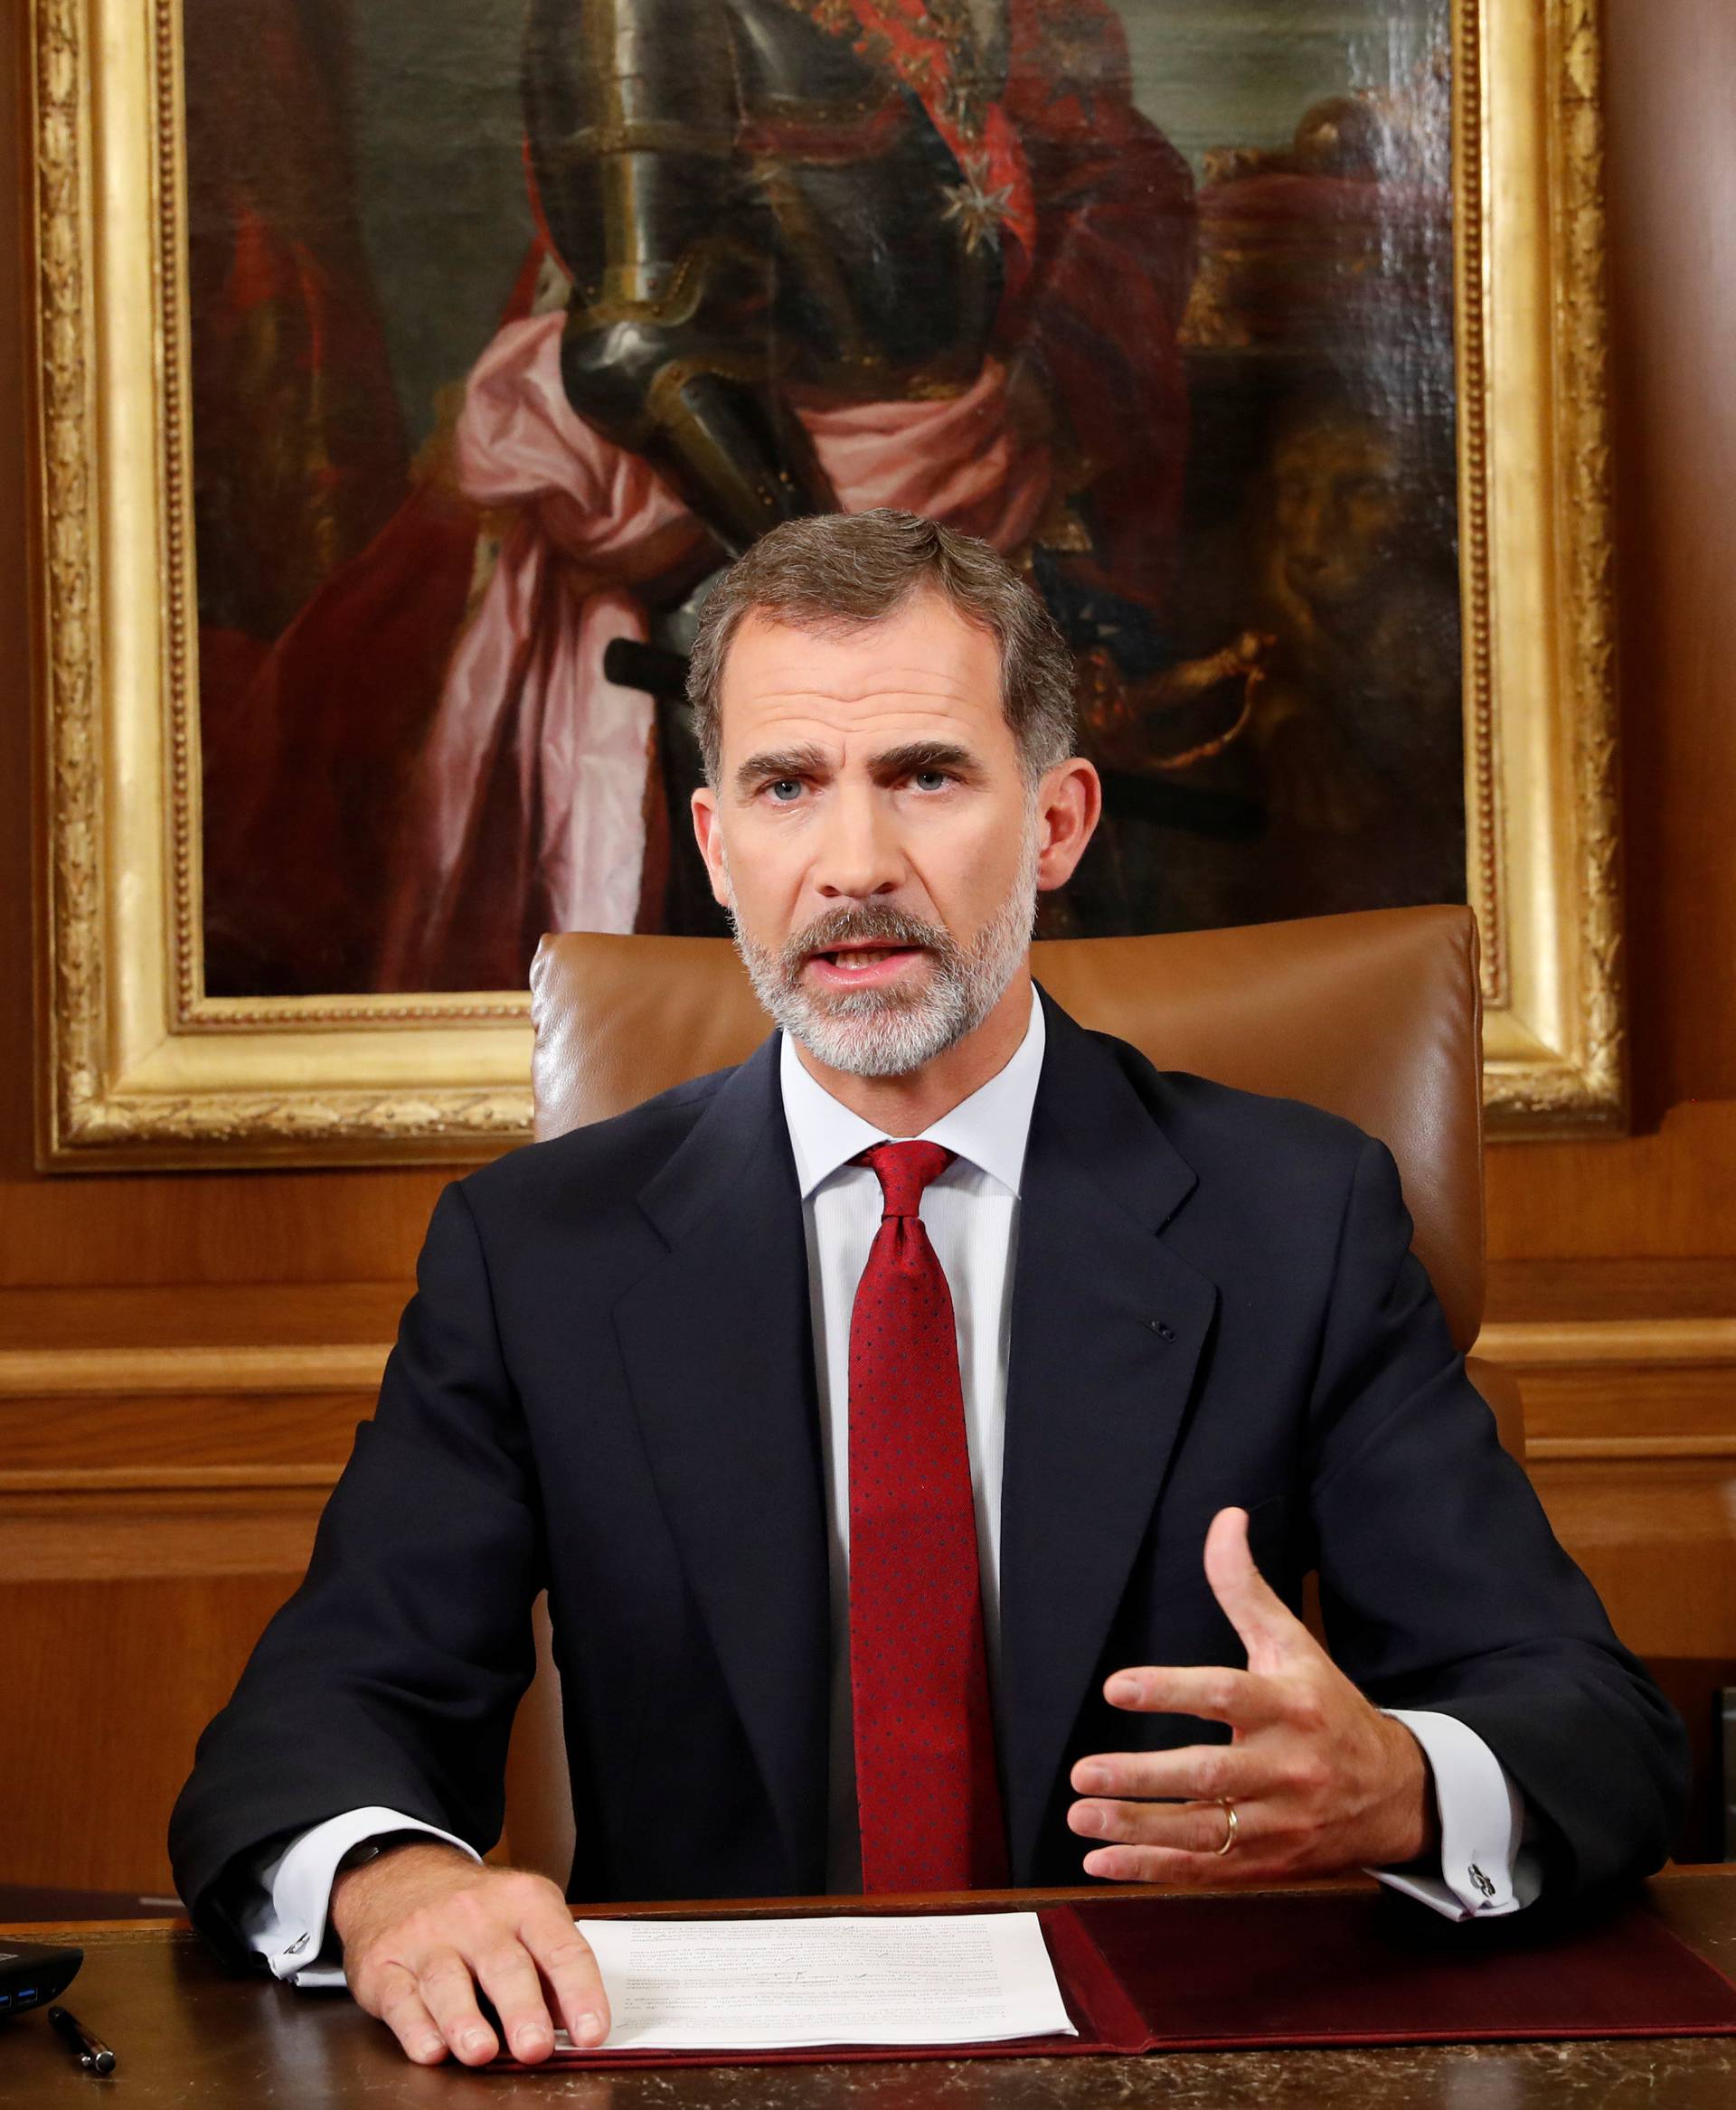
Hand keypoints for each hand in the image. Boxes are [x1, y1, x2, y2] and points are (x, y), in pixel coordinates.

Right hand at [331, 1841, 609, 2065]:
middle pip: (505, 1965)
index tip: (592, 2033)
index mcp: (525, 1903)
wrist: (401, 1875)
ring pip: (447, 1981)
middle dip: (522, 2009)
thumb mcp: (523, 1917)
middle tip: (536, 2048)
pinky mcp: (384, 1963)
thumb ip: (547, 1967)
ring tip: (481, 2052)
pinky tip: (431, 2049)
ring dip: (465, 2020)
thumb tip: (575, 2026)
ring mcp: (427, 1938)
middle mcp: (476, 1916)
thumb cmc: (476, 1912)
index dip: (580, 1992)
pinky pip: (400, 1997)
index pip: (561, 1948)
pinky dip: (416, 2027)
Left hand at [1067, 1507, 1433, 1883]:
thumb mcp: (1293, 1643)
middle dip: (1143, 1777)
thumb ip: (1246, 1588)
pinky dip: (1153, 1871)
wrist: (1396, 1794)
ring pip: (1204, 1832)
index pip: (1226, 1696)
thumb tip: (1225, 1518)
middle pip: (1210, 1775)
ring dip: (1137, 1829)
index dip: (1171, 1691)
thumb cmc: (1328, 1708)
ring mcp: (1280, 1823)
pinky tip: (1103, 1863)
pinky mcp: (1268, 1864)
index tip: (1116, 1687)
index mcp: (1291, 1708)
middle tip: (1083, 1771)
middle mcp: (1287, 1768)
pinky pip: (1206, 1871)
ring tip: (1080, 1814)